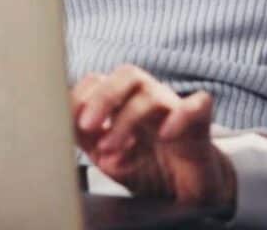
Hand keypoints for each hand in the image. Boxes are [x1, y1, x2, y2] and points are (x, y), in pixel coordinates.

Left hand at [71, 64, 235, 211]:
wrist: (189, 190)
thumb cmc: (148, 166)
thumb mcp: (109, 156)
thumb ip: (88, 139)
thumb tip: (66, 128)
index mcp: (124, 102)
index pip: (101, 81)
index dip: (82, 97)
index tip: (68, 122)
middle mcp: (148, 98)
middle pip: (127, 75)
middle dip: (103, 97)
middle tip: (87, 125)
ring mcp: (174, 109)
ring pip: (152, 93)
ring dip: (127, 119)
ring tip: (111, 149)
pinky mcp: (200, 125)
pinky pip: (198, 106)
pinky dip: (181, 115)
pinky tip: (165, 134)